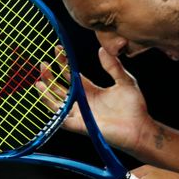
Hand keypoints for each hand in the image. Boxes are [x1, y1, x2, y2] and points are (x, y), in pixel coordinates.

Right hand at [35, 46, 151, 152]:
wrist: (140, 128)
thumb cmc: (134, 107)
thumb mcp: (125, 81)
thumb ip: (113, 66)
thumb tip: (102, 50)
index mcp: (92, 90)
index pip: (72, 75)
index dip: (64, 64)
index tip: (57, 50)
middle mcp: (83, 101)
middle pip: (61, 88)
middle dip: (51, 76)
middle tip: (42, 64)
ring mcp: (81, 114)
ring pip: (57, 103)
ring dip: (47, 93)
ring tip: (38, 81)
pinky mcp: (81, 125)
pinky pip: (63, 119)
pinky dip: (55, 112)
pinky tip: (48, 103)